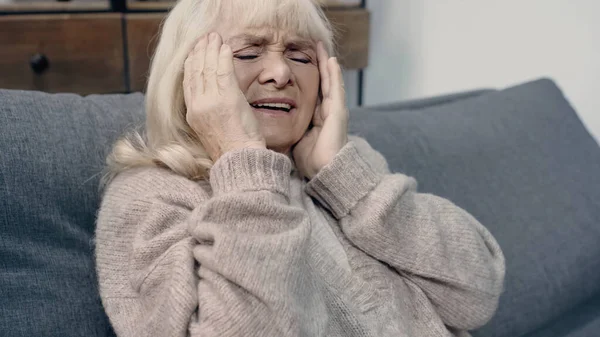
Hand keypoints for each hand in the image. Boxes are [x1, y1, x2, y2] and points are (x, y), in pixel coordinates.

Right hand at [183, 32, 264, 161]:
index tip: (194, 51)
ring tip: (215, 37)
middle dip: (200, 51)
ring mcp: (212, 101)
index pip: (188, 82)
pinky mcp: (228, 99)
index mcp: (193, 114)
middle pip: (196, 71)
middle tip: (205, 38)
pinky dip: (224, 58)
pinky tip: (226, 48)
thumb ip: (208, 111)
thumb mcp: (211, 129)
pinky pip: (224, 72)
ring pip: (209, 69)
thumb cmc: (230, 149)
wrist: (239, 160)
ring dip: (212, 49)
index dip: (191, 63)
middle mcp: (199, 105)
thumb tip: (214, 98)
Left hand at [293, 42, 348, 178]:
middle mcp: (328, 111)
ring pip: (331, 81)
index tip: (299, 60)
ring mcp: (335, 110)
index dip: (308, 75)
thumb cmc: (309, 159)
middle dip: (319, 64)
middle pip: (323, 82)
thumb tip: (267, 121)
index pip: (312, 90)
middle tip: (313, 46)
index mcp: (317, 116)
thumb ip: (287, 126)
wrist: (324, 171)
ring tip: (322, 47)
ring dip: (327, 64)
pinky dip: (334, 74)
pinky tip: (330, 60)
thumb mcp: (294, 137)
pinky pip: (336, 89)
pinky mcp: (339, 112)